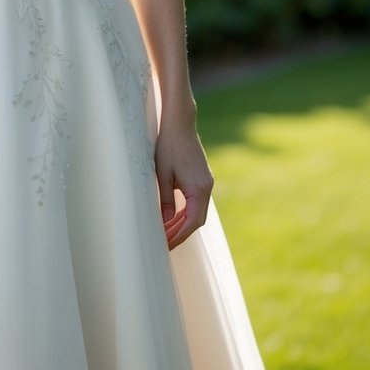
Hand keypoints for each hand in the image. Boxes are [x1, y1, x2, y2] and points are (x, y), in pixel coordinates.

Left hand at [154, 118, 213, 250]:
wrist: (180, 123)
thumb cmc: (168, 146)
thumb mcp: (162, 175)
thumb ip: (166, 201)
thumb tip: (166, 222)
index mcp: (199, 189)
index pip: (191, 222)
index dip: (179, 236)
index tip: (166, 245)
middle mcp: (207, 188)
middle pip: (197, 220)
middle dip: (181, 233)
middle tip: (164, 244)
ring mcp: (206, 183)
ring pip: (197, 212)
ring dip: (183, 223)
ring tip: (166, 233)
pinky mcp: (203, 178)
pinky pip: (196, 202)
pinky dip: (186, 212)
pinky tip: (173, 217)